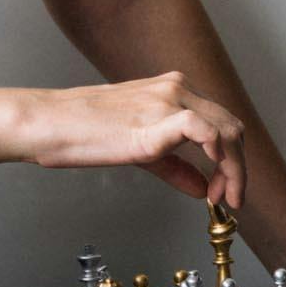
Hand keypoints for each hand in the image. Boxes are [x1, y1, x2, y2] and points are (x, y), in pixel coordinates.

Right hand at [24, 74, 245, 210]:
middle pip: (231, 126)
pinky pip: (203, 129)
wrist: (48, 123)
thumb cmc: (81, 132)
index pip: (221, 121)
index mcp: (172, 90)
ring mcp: (166, 101)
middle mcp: (175, 89)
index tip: (224, 188)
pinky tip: (213, 178)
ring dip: (234, 168)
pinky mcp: (154, 120)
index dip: (231, 159)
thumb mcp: (141, 149)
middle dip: (237, 166)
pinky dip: (218, 155)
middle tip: (228, 197)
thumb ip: (175, 166)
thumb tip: (202, 187)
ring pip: (225, 128)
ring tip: (225, 196)